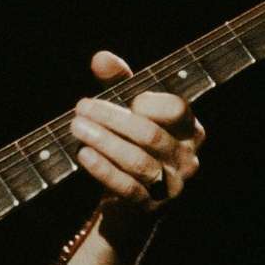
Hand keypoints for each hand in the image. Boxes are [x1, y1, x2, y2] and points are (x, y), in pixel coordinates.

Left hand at [71, 50, 204, 220]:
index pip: (176, 110)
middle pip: (149, 134)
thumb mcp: (128, 110)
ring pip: (138, 162)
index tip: (125, 98)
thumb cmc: (132, 143)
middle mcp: (186, 157)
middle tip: (80, 108)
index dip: (149, 102)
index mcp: (188, 129)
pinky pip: (127, 187)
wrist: (130, 199)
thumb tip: (101, 58)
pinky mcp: (150, 206)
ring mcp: (171, 185)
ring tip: (76, 127)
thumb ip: (119, 82)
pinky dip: (104, 170)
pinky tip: (84, 154)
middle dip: (111, 118)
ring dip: (104, 142)